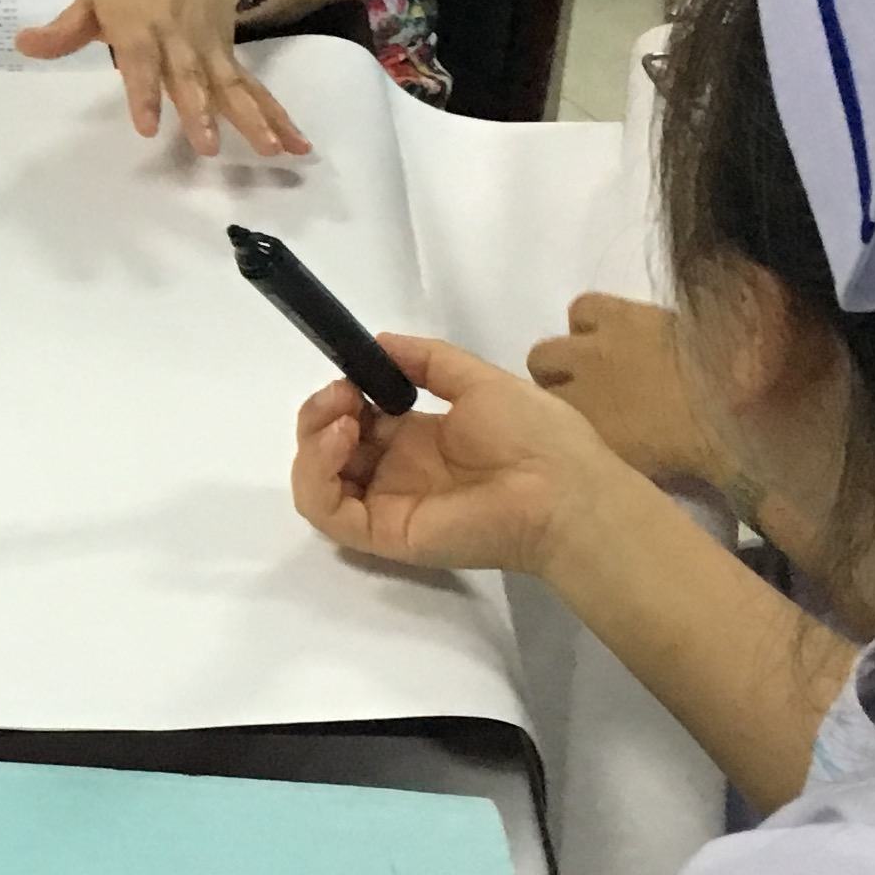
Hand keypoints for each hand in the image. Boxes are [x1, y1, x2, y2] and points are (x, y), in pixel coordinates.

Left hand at [13, 0, 307, 157]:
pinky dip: (276, 114)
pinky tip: (294, 144)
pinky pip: (253, 89)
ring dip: (251, 118)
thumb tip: (21, 44)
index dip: (145, 92)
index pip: (142, 62)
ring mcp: (209, 49)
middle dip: (201, 111)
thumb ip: (64, 29)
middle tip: (208, 148)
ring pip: (231, 86)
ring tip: (271, 150)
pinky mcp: (230, 55)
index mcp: (140, 24)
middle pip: (193, 77)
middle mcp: (179, 40)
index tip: (148, 126)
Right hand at [290, 333, 635, 581]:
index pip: (357, 420)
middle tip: (343, 392)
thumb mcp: (479, 380)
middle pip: (329, 450)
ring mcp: (387, 505)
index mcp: (419, 442)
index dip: (343, 395)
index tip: (351, 374)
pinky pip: (326, 512)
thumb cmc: (533, 435)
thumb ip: (428, 359)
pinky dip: (316, 473)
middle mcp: (396, 474)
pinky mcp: (383, 532)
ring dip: (312, 440)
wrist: (562, 489)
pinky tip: (340, 437)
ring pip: (317, 482)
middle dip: (321, 412)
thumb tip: (378, 342)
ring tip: (342, 414)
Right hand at [527, 294, 715, 489]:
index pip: (542, 427)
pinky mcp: (618, 313)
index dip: (559, 428)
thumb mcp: (673, 479)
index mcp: (589, 437)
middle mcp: (577, 392)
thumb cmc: (711, 440)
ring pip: (548, 349)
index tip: (582, 432)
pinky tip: (619, 332)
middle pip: (537, 387)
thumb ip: (643, 481)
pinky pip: (582, 308)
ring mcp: (594, 349)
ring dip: (569, 357)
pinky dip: (592, 319)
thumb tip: (655, 499)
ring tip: (604, 364)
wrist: (744, 383)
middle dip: (559, 390)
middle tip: (594, 398)